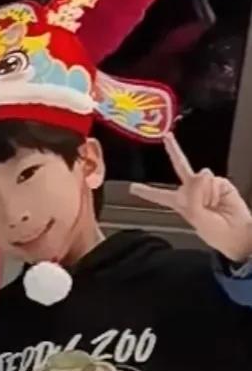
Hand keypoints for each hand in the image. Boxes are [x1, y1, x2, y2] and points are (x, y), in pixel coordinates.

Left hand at [129, 134, 251, 263]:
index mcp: (181, 204)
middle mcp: (192, 192)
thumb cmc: (216, 232)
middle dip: (174, 151)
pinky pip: (213, 181)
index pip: (160, 196)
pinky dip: (215, 192)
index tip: (133, 187)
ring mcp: (206, 186)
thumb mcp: (196, 217)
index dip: (146, 192)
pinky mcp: (220, 182)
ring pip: (199, 178)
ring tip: (212, 206)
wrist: (237, 232)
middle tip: (167, 137)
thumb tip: (202, 172)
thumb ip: (194, 195)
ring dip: (205, 194)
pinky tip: (220, 201)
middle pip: (180, 167)